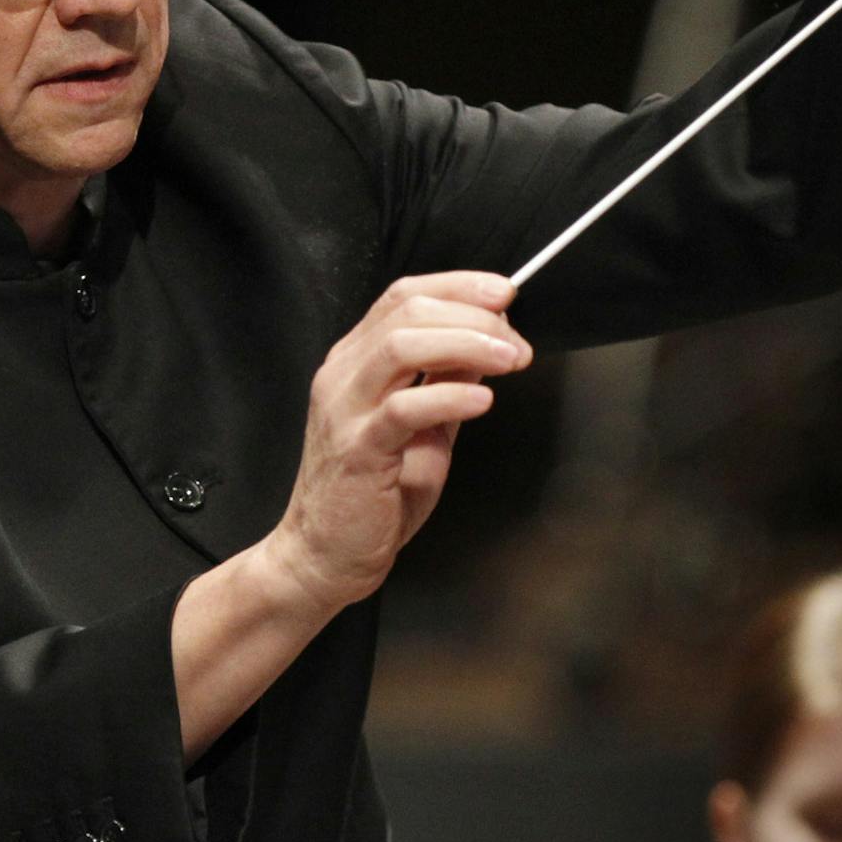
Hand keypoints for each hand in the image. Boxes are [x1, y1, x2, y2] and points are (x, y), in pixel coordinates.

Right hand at [269, 272, 530, 612]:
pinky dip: (450, 396)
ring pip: (402, 345)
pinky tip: (483, 402)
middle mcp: (343, 375)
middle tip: (515, 341)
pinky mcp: (356, 449)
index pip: (403, 295)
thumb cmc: (371, 494)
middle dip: (473, 315)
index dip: (458, 286)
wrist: (326, 555)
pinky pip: (404, 408)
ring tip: (510, 359)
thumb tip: (488, 343)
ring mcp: (345, 410)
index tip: (505, 293)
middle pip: (408, 310)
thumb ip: (447, 382)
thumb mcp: (422, 426)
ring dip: (467, 344)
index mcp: (355, 361)